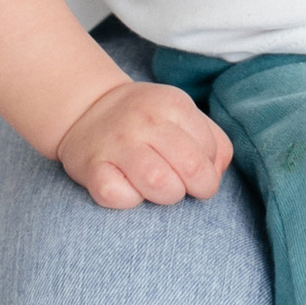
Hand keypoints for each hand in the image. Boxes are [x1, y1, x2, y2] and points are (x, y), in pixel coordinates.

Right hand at [55, 77, 233, 211]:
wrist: (88, 109)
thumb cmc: (146, 122)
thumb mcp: (182, 115)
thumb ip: (213, 141)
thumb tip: (217, 173)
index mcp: (173, 104)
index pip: (210, 150)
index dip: (208, 168)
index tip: (192, 168)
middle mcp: (145, 120)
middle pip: (192, 167)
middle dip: (198, 187)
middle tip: (185, 187)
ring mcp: (116, 143)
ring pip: (158, 182)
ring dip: (167, 196)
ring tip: (159, 189)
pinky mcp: (91, 167)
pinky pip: (117, 196)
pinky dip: (128, 201)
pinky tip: (128, 189)